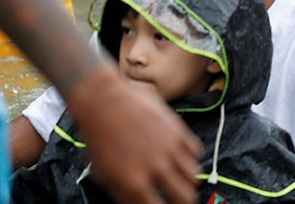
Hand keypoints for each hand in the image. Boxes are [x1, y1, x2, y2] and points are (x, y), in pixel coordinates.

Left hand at [68, 66, 201, 203]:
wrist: (104, 100)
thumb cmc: (99, 136)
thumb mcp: (103, 173)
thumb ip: (123, 192)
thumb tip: (137, 201)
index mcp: (134, 183)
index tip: (160, 203)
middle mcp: (157, 168)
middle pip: (185, 197)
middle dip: (182, 201)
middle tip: (177, 199)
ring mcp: (170, 148)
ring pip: (194, 176)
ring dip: (187, 180)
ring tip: (179, 178)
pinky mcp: (177, 130)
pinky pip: (195, 151)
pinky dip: (189, 157)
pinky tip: (178, 155)